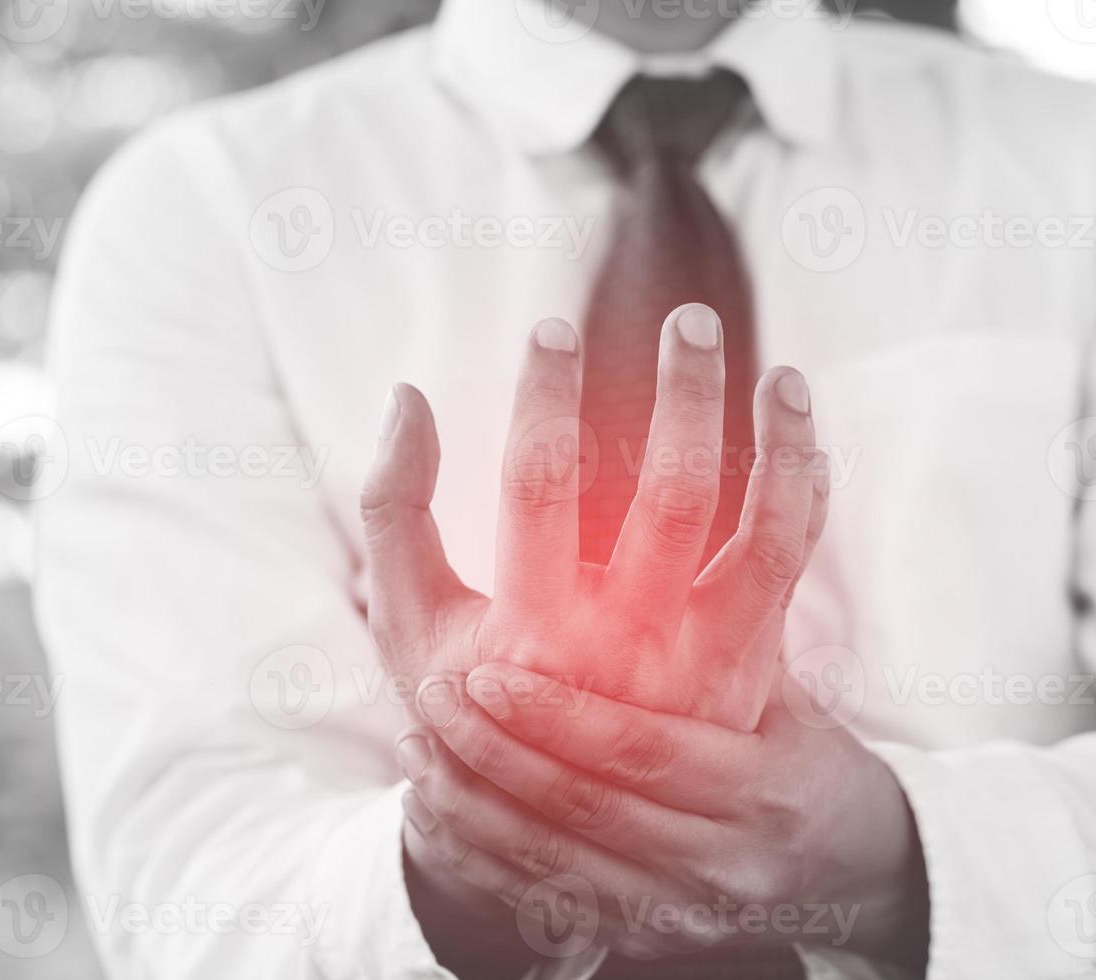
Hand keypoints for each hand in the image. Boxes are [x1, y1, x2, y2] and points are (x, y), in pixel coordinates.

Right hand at [360, 303, 826, 733]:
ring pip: (760, 530)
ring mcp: (696, 661)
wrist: (549, 814)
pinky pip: (790, 563)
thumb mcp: (408, 617)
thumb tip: (407, 394)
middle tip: (690, 322)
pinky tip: (801, 433)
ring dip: (779, 441)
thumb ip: (392, 507)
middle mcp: (622, 648)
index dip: (545, 396)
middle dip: (685, 394)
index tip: (551, 329)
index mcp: (527, 630)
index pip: (539, 485)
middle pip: (670, 495)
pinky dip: (806, 492)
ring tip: (785, 371)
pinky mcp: (746, 665)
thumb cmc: (467, 696)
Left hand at [397, 662, 928, 963]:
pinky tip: (442, 807)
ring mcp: (685, 914)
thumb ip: (721, 634)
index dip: (561, 715)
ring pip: (558, 868)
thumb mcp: (783, 691)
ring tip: (420, 744)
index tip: (490, 671)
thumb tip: (652, 526)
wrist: (852, 868)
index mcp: (763, 790)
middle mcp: (724, 863)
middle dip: (499, 754)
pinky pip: (552, 906)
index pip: (644, 752)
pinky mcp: (649, 942)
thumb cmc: (802, 750)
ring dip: (477, 807)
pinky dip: (487, 858)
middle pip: (588, 811)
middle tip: (435, 693)